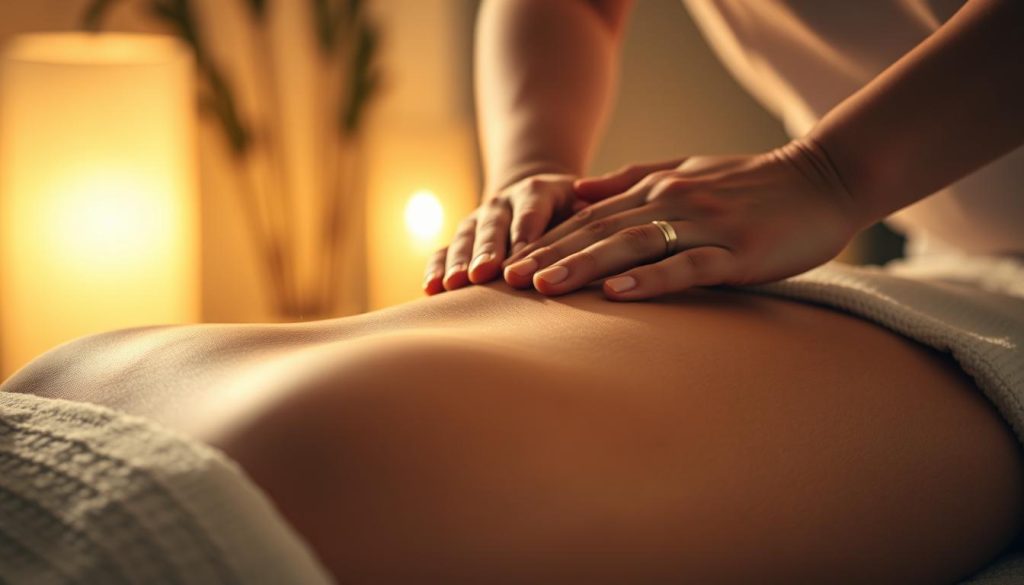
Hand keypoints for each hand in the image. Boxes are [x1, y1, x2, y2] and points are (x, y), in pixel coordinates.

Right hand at [423, 172, 583, 294]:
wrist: (534, 195)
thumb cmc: (569, 209)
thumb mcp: (583, 202)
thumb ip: (589, 209)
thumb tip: (594, 215)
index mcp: (536, 191)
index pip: (530, 214)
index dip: (524, 236)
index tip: (519, 262)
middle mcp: (502, 202)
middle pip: (493, 227)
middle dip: (486, 251)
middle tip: (481, 275)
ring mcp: (478, 219)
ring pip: (465, 238)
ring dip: (458, 262)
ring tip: (453, 285)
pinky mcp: (462, 236)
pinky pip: (445, 250)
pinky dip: (436, 267)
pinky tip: (431, 289)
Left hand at [502, 140, 860, 299]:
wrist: (824, 179)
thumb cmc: (753, 184)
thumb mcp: (686, 171)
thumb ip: (632, 180)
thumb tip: (579, 192)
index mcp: (657, 190)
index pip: (590, 219)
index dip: (546, 242)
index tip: (507, 265)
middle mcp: (672, 203)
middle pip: (599, 232)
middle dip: (549, 257)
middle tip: (505, 283)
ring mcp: (705, 226)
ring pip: (633, 246)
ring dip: (584, 266)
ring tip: (543, 288)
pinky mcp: (738, 252)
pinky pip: (687, 266)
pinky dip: (651, 279)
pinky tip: (618, 294)